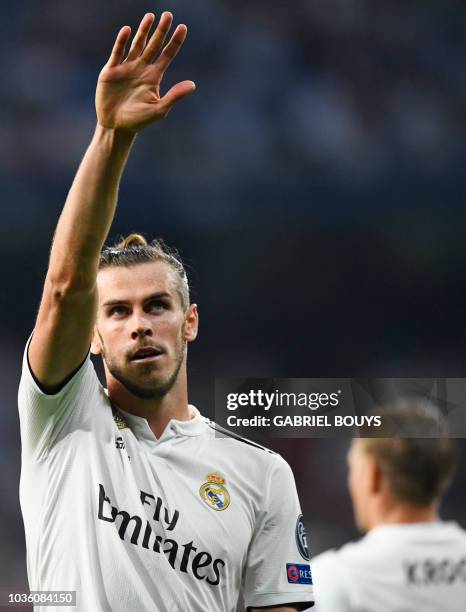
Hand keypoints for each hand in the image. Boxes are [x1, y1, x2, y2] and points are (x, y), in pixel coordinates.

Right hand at [96, 12, 195, 131]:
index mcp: (154, 77)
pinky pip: (117, 52)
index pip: (167, 55)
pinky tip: (127, 30)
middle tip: (168, 15)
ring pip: (136, 44)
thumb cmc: (139, 121)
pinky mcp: (111, 70)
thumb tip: (193, 84)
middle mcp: (141, 69)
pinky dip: (122, 41)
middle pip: (153, 45)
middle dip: (161, 31)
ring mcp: (126, 68)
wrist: (116, 126)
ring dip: (143, 31)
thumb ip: (174, 96)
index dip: (175, 41)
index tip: (183, 27)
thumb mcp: (159, 109)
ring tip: (150, 17)